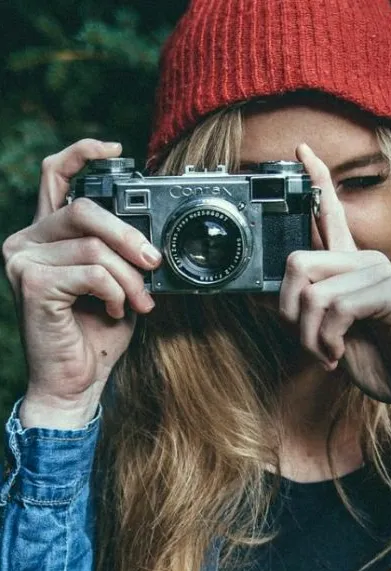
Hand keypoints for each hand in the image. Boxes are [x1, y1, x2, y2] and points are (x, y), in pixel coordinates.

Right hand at [2, 139, 161, 422]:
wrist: (74, 384)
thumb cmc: (93, 336)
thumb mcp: (114, 284)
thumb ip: (117, 253)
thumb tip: (149, 234)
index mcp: (44, 236)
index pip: (54, 176)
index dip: (83, 153)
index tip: (117, 150)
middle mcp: (25, 242)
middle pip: (83, 209)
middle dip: (129, 236)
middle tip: (153, 263)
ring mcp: (22, 261)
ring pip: (93, 245)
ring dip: (128, 276)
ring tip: (139, 301)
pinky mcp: (31, 283)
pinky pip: (91, 271)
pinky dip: (114, 291)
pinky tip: (114, 310)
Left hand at [279, 143, 390, 404]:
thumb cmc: (373, 359)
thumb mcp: (325, 335)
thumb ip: (302, 311)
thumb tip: (264, 296)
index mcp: (349, 266)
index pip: (329, 214)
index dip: (316, 180)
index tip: (300, 151)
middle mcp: (364, 261)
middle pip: (298, 261)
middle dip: (289, 312)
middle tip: (306, 341)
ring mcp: (379, 273)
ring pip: (313, 293)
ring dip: (309, 338)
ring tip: (327, 354)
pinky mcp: (389, 291)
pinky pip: (335, 309)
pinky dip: (327, 341)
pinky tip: (340, 356)